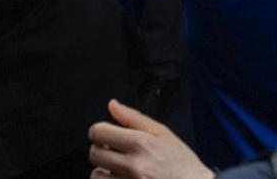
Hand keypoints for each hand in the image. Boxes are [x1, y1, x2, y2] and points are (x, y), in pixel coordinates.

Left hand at [89, 100, 213, 178]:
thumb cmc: (181, 162)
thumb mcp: (162, 132)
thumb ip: (133, 118)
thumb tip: (112, 105)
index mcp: (140, 143)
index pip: (98, 132)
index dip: (100, 131)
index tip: (106, 135)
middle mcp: (133, 166)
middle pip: (94, 154)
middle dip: (102, 151)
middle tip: (116, 153)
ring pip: (96, 176)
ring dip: (104, 172)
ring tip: (120, 171)